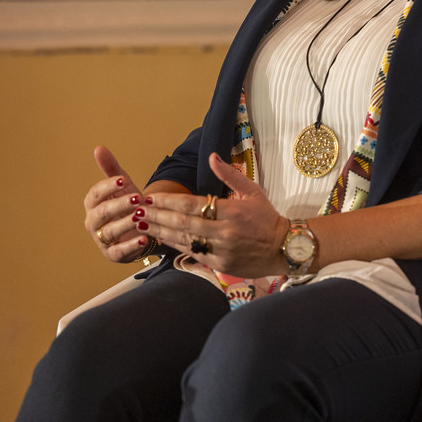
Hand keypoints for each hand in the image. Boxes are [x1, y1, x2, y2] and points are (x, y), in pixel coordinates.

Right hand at [84, 146, 153, 262]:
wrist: (140, 228)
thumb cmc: (128, 205)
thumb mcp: (123, 187)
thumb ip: (111, 169)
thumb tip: (99, 148)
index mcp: (93, 204)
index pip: (95, 194)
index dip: (108, 187)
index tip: (123, 179)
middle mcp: (94, 222)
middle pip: (102, 213)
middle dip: (118, 205)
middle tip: (137, 198)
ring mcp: (102, 239)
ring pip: (110, 231)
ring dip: (125, 223)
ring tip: (141, 217)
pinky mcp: (113, 254)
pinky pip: (119, 252)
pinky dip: (131, 246)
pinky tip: (144, 238)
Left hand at [142, 153, 287, 277]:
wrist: (284, 247)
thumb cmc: (267, 218)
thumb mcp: (253, 192)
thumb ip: (230, 175)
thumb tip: (211, 157)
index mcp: (231, 210)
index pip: (191, 204)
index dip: (167, 201)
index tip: (150, 198)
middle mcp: (224, 230)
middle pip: (182, 222)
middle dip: (156, 216)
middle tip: (136, 211)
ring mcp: (221, 249)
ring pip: (183, 239)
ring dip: (159, 232)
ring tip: (140, 225)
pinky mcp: (220, 264)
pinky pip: (192, 253)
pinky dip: (174, 245)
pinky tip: (160, 239)